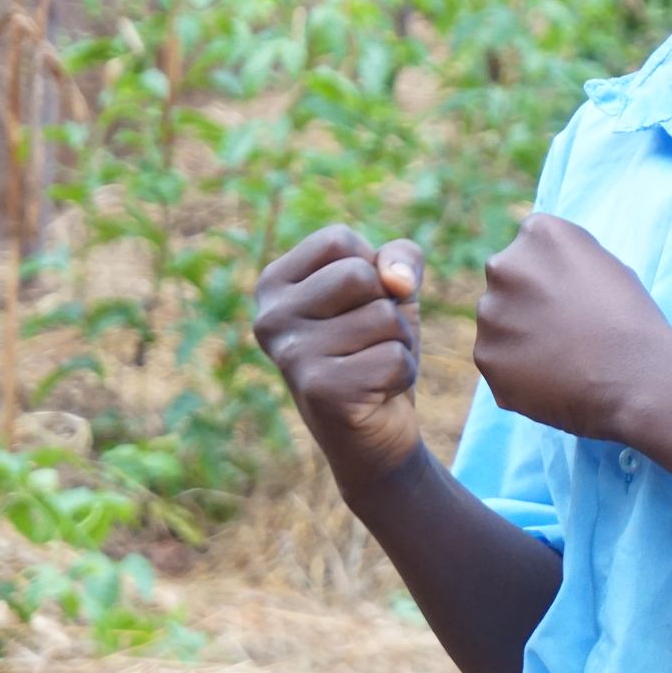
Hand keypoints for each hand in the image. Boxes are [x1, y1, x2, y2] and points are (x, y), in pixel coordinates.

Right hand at [253, 225, 427, 494]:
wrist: (375, 432)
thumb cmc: (375, 348)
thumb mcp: (390, 289)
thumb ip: (400, 257)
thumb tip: (395, 281)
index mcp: (273, 284)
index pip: (339, 240)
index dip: (371, 270)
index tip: (356, 307)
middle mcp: (269, 318)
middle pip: (359, 275)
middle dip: (386, 307)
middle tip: (368, 342)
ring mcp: (290, 357)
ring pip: (383, 317)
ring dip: (398, 343)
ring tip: (372, 366)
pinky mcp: (321, 392)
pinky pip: (393, 359)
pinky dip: (402, 375)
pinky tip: (375, 393)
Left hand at [474, 213, 671, 441]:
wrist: (632, 375)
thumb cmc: (629, 318)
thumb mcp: (602, 265)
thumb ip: (563, 262)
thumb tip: (544, 276)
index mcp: (538, 232)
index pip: (531, 247)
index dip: (552, 275)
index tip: (572, 296)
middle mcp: (504, 264)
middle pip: (507, 281)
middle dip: (527, 301)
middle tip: (563, 329)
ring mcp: (490, 311)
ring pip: (498, 322)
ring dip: (519, 336)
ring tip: (561, 358)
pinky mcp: (485, 355)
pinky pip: (498, 361)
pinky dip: (517, 372)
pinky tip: (551, 379)